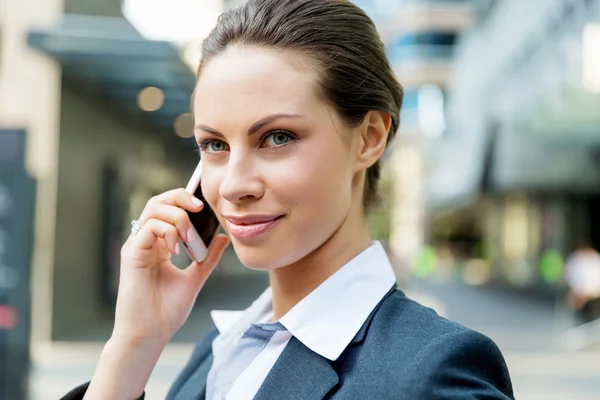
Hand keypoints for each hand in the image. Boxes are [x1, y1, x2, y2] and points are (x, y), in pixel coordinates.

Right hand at [114, 188, 229, 346]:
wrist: (150, 334)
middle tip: (199, 207)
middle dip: (180, 196)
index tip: (204, 205)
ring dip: (177, 217)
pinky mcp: (131, 253)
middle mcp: (145, 242)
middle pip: (158, 201)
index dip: (184, 200)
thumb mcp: (195, 278)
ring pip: (153, 209)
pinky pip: (149, 227)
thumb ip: (207, 257)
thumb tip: (223, 237)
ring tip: (188, 239)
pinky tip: (176, 250)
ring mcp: (136, 246)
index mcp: (159, 245)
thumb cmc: (166, 311)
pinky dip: (167, 231)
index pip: (168, 209)